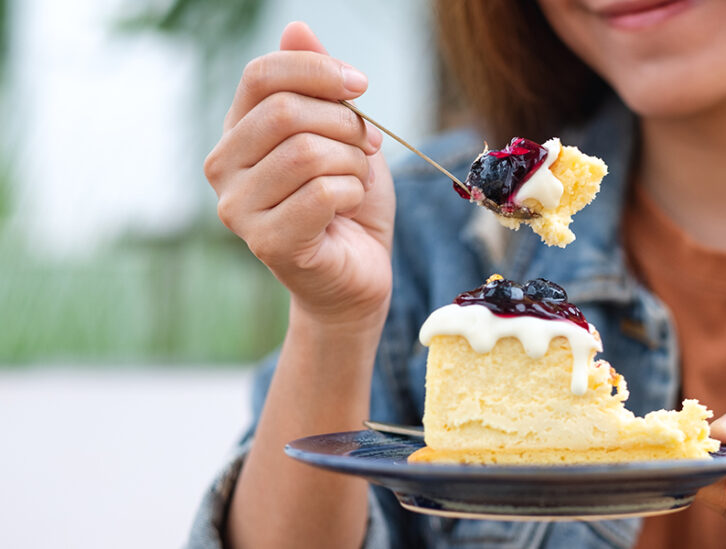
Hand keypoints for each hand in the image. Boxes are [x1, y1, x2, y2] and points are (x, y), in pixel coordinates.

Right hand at [204, 21, 394, 326]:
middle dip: (345, 124)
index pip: (263, 76)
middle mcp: (223, 167)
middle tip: (367, 148)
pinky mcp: (266, 242)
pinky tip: (349, 211)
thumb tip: (296, 28)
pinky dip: (353, 195)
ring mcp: (238, 208)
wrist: (357, 274)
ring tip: (356, 182)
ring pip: (308, 153)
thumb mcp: (341, 134)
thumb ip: (317, 85)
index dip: (319, 72)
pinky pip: (323, 194)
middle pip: (286, 112)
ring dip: (352, 165)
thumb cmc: (348, 204)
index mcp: (237, 131)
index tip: (360, 86)